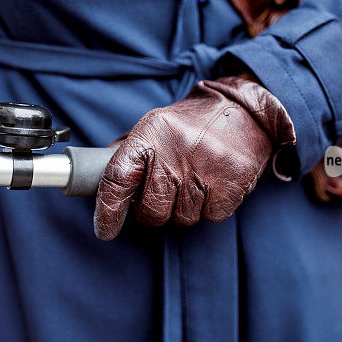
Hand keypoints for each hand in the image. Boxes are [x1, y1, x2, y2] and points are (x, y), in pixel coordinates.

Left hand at [93, 76, 294, 240]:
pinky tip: (213, 185)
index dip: (108, 210)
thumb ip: (129, 155)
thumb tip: (98, 185)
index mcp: (152, 134)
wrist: (243, 111)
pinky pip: (211, 217)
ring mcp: (207, 167)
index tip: (104, 230)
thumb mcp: (155, 127)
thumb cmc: (192, 125)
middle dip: (154, 211)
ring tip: (194, 181)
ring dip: (184, 209)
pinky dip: (210, 208)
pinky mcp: (232, 182)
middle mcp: (177, 150)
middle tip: (165, 194)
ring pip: (183, 218)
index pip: (118, 178)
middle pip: (152, 210)